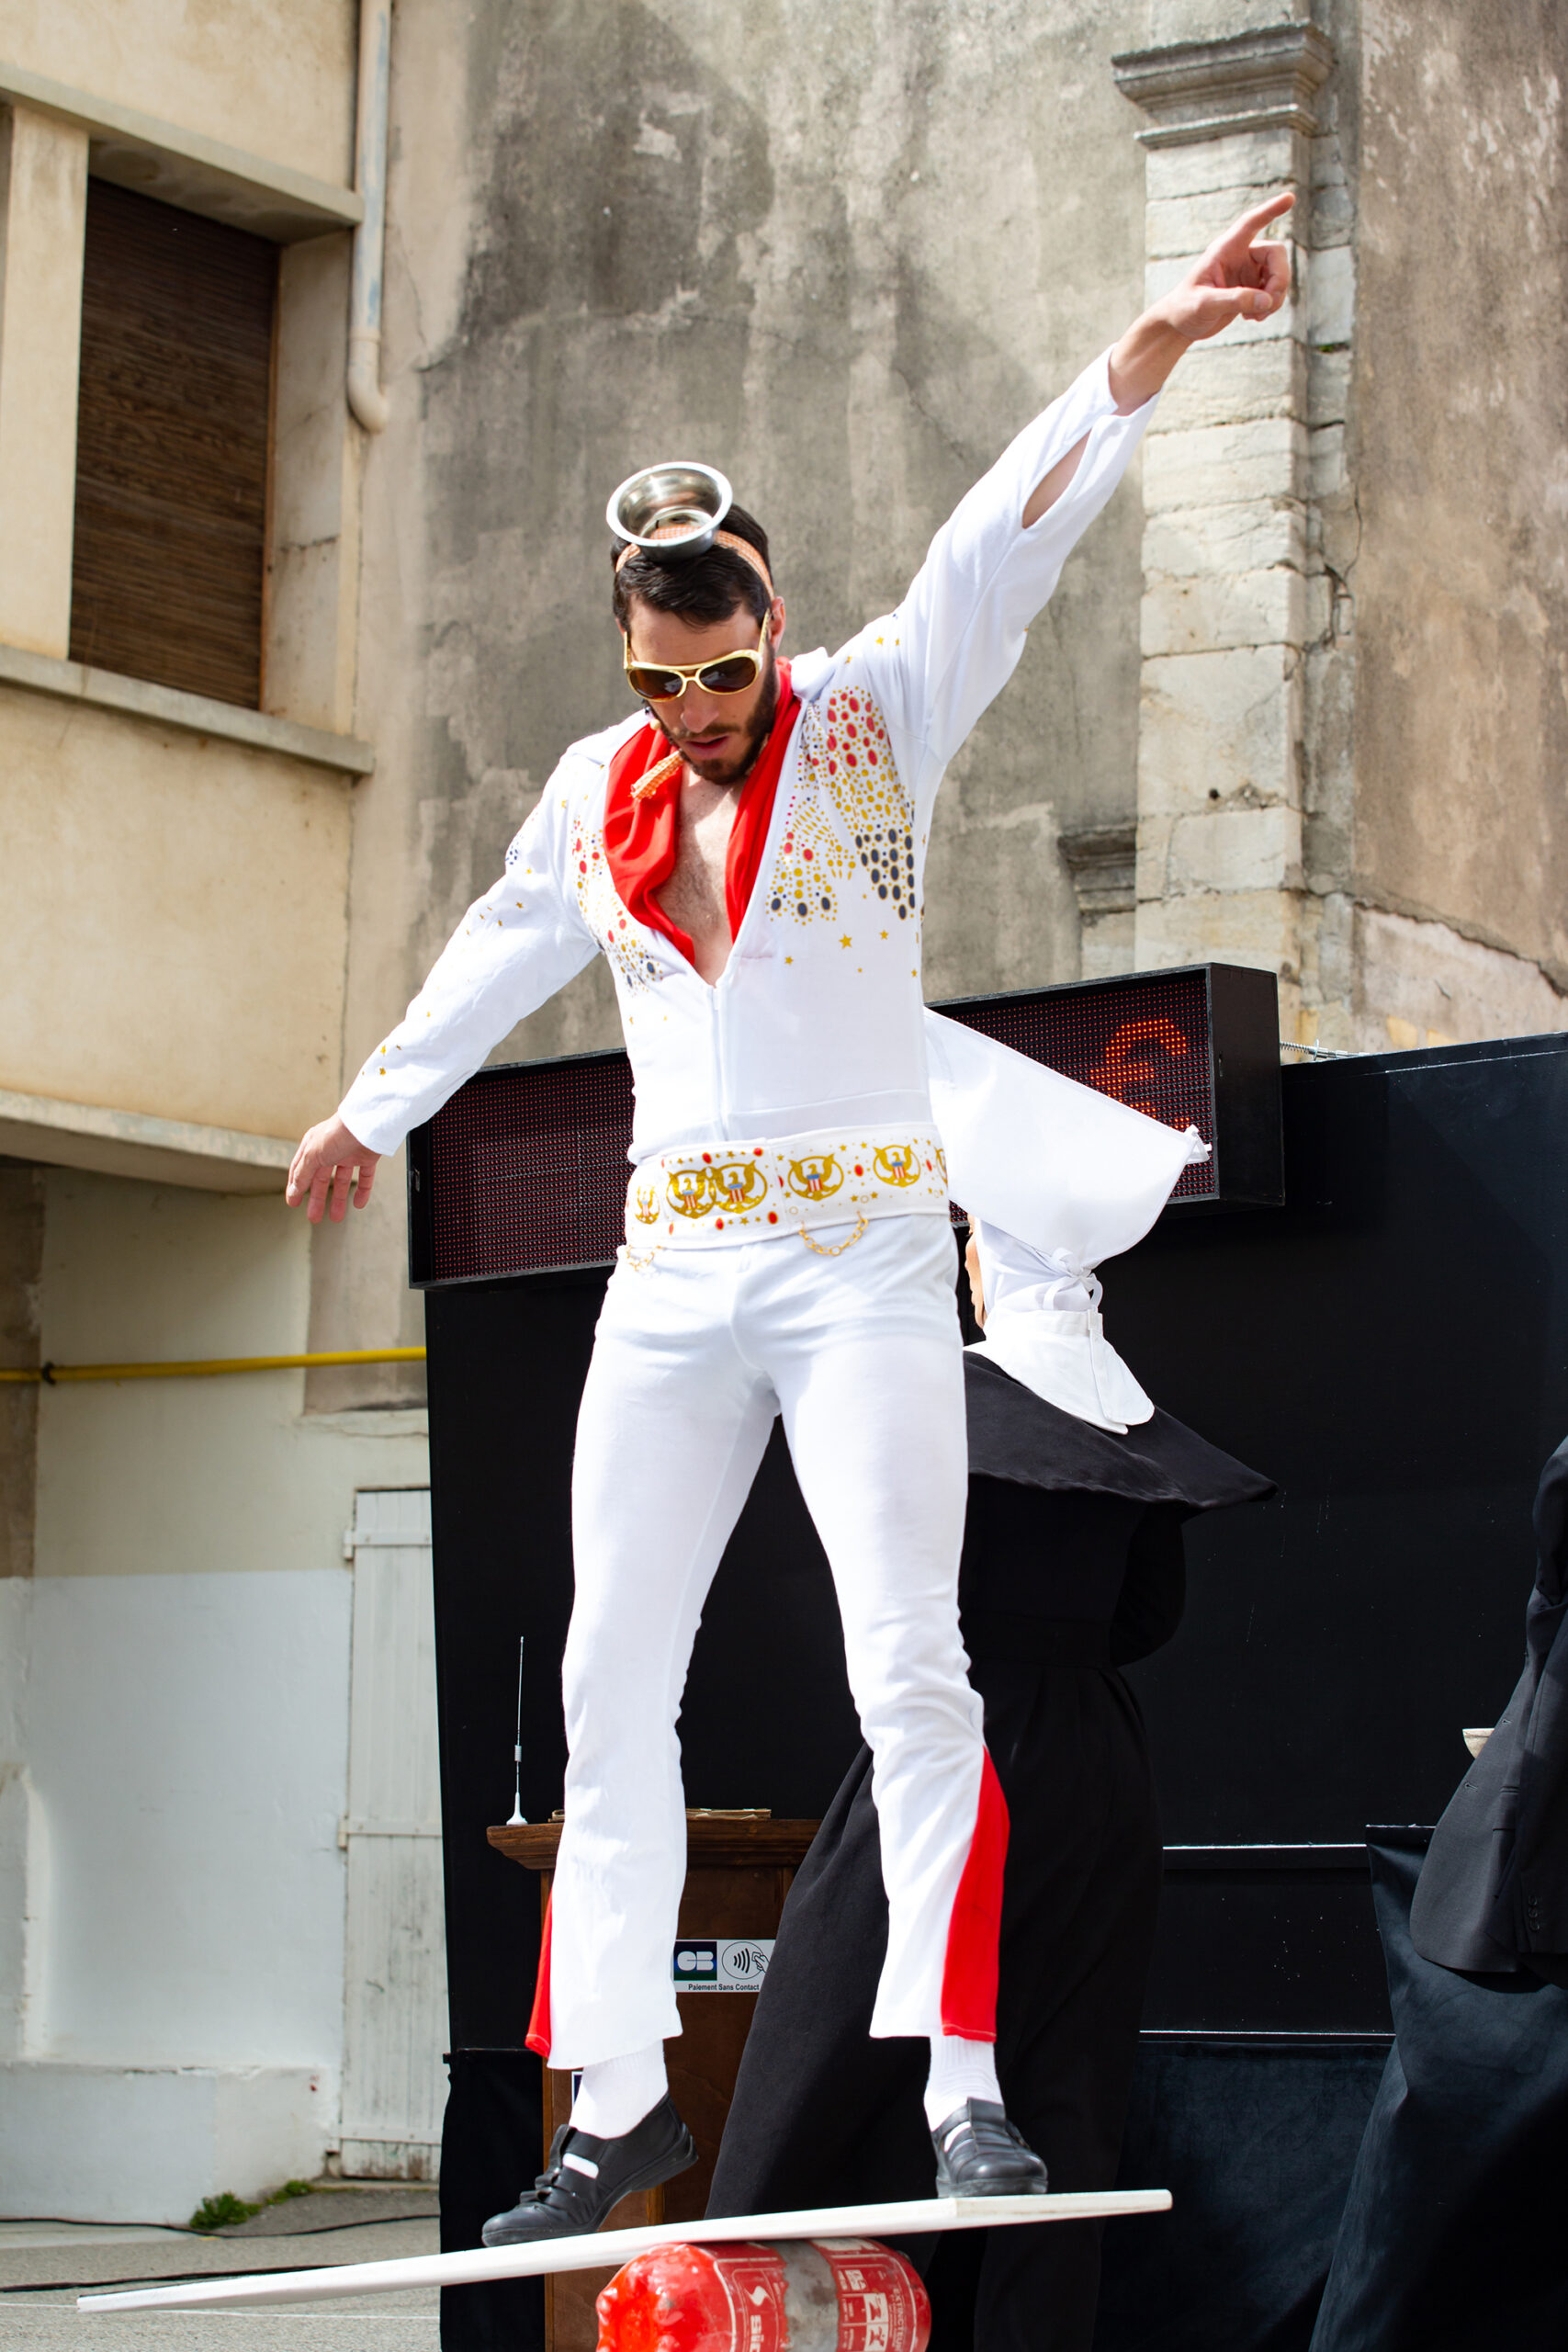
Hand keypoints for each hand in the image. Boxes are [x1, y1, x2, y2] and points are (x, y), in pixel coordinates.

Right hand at [286, 1115, 380, 1223]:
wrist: (367, 1124)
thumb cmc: (337, 1134)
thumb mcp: (312, 1155)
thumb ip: (302, 1174)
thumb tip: (292, 1191)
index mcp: (313, 1145)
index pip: (300, 1169)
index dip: (296, 1187)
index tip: (293, 1204)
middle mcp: (330, 1149)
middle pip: (321, 1179)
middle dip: (317, 1199)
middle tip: (314, 1218)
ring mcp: (349, 1153)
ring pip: (342, 1180)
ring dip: (338, 1199)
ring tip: (336, 1217)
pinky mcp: (367, 1157)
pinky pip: (364, 1178)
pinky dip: (362, 1191)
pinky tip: (358, 1204)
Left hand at [1161, 191, 1293, 341]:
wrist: (1180, 324)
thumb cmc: (1185, 309)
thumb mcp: (1205, 305)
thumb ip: (1234, 300)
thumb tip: (1266, 300)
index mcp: (1225, 249)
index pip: (1250, 223)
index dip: (1270, 210)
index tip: (1290, 197)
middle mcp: (1240, 255)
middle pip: (1276, 254)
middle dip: (1280, 279)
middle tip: (1268, 304)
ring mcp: (1248, 271)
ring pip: (1279, 275)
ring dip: (1276, 297)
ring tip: (1257, 316)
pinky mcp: (1252, 288)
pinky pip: (1274, 292)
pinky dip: (1270, 306)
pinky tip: (1253, 317)